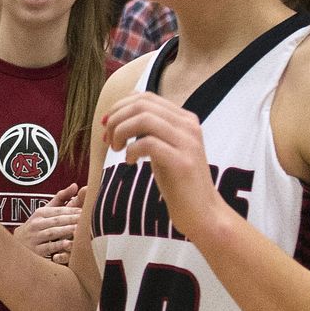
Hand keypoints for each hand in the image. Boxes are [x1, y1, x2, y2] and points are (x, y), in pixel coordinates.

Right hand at [13, 185, 80, 265]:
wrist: (17, 244)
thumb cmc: (37, 226)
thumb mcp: (46, 211)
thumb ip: (61, 198)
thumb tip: (76, 185)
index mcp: (40, 213)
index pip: (57, 210)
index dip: (71, 210)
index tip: (85, 210)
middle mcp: (36, 224)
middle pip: (56, 220)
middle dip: (71, 219)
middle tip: (85, 219)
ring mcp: (34, 237)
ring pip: (52, 232)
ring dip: (66, 231)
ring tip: (79, 230)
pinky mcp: (35, 251)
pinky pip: (48, 247)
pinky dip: (58, 246)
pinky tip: (68, 244)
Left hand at [99, 89, 223, 240]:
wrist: (203, 213)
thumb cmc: (179, 183)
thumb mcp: (163, 149)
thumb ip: (150, 132)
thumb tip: (119, 116)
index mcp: (185, 119)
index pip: (146, 97)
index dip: (120, 107)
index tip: (107, 126)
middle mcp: (188, 125)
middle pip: (142, 104)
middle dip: (116, 119)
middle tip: (108, 141)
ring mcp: (187, 143)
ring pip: (144, 119)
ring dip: (121, 132)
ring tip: (117, 150)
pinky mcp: (182, 162)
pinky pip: (148, 143)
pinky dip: (131, 151)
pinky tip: (130, 162)